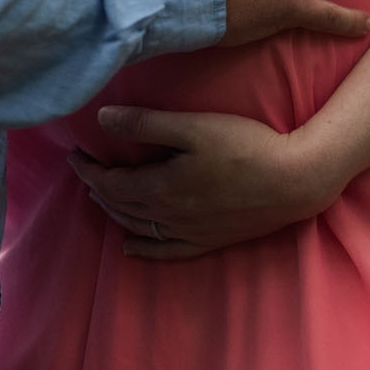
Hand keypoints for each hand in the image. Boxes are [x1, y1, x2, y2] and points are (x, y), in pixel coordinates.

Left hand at [67, 105, 347, 259]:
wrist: (295, 181)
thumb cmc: (246, 146)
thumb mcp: (194, 127)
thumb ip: (146, 124)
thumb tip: (101, 119)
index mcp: (160, 186)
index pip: (110, 181)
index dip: (88, 169)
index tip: (74, 154)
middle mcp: (168, 215)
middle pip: (120, 205)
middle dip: (97, 187)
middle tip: (84, 170)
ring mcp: (189, 231)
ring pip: (138, 226)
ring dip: (114, 212)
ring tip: (100, 197)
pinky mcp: (209, 240)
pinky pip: (165, 251)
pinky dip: (143, 249)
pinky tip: (129, 247)